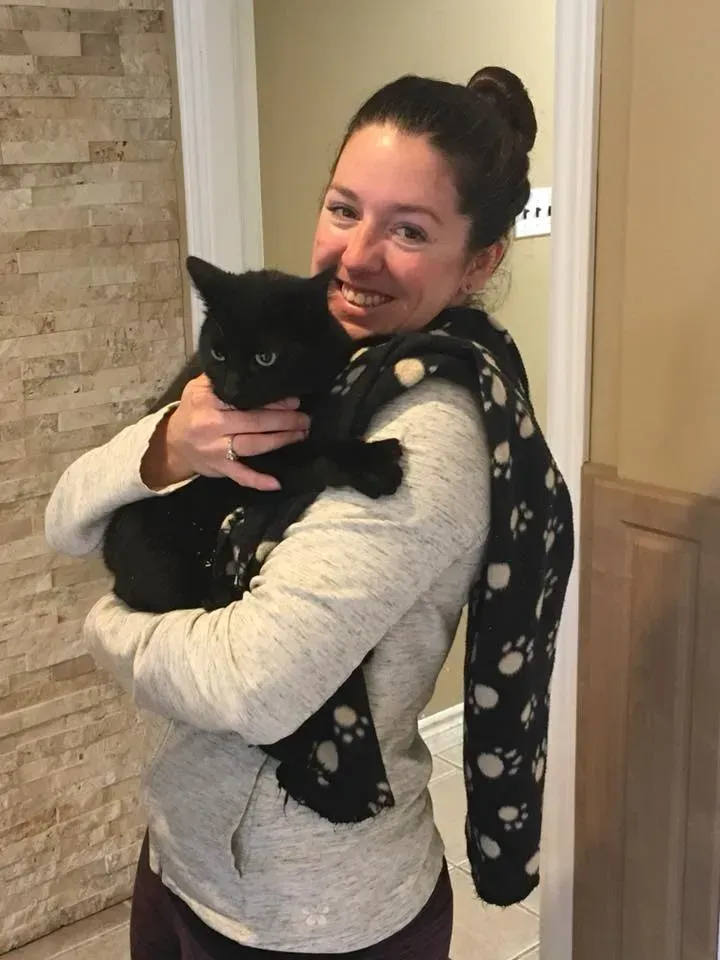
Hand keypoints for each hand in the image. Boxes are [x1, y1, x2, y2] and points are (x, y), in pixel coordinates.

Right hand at [141, 375, 309, 490]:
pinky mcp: (220, 468)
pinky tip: (276, 483)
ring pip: (253, 445)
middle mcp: (212, 425)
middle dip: (284, 420)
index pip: (245, 399)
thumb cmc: (193, 411)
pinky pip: (241, 476)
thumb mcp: (199, 388)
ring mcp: (216, 449)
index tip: (293, 400)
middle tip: (305, 418)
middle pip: (254, 422)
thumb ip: (221, 380)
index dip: (272, 401)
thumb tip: (252, 369)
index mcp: (208, 401)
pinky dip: (258, 481)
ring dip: (281, 440)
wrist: (173, 443)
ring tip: (301, 434)